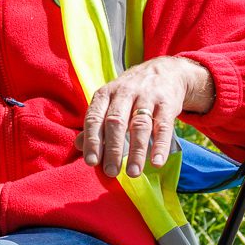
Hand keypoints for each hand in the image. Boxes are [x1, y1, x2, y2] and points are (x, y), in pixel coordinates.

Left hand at [76, 56, 214, 178]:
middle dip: (113, 149)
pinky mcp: (167, 103)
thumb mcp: (109, 102)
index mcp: (105, 94)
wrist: (164, 71)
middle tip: (111, 172)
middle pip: (116, 123)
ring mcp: (147, 97)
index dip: (92, 140)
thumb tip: (78, 146)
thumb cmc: (130, 94)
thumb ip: (95, 124)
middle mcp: (124, 93)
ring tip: (133, 173)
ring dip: (136, 151)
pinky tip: (156, 162)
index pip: (94, 118)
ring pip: (139, 126)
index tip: (91, 162)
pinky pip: (163, 126)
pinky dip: (160, 145)